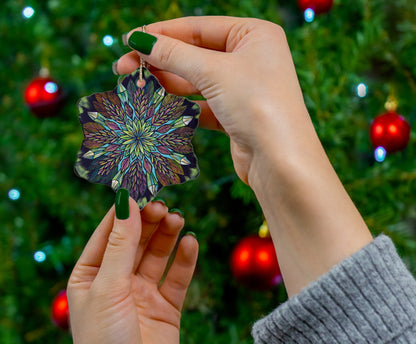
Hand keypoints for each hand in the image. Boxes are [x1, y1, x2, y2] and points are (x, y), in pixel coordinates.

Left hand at [67, 197, 197, 343]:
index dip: (124, 211)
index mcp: (91, 276)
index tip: (140, 187)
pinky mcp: (166, 307)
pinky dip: (185, 259)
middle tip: (163, 205)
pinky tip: (191, 243)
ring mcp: (143, 294)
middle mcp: (117, 281)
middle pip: (136, 240)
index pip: (108, 233)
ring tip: (178, 219)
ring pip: (157, 255)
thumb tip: (126, 202)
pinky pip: (177, 277)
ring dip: (168, 236)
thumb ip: (121, 245)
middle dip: (149, 221)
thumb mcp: (108, 288)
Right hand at [116, 16, 307, 184]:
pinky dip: (182, 106)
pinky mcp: (236, 115)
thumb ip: (174, 54)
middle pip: (195, 54)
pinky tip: (158, 107)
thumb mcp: (213, 72)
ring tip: (135, 86)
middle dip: (159, 61)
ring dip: (167, 83)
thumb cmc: (257, 105)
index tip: (129, 40)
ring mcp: (243, 88)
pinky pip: (203, 105)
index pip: (198, 28)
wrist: (280, 161)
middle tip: (122, 68)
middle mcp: (251, 58)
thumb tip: (139, 40)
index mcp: (254, 34)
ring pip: (197, 81)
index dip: (162, 33)